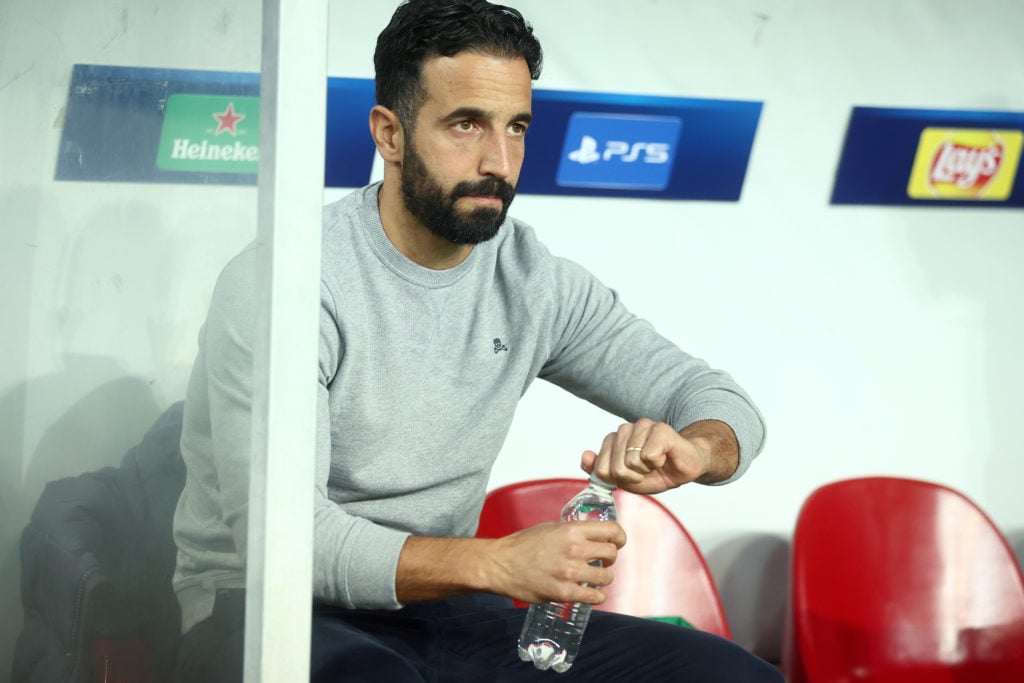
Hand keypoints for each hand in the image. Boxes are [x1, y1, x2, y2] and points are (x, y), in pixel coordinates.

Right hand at [484, 521, 625, 604]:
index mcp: (571, 530)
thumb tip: (592, 536)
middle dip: (610, 558)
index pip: (611, 530)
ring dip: (604, 578)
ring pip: (607, 577)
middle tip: (602, 562)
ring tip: (594, 578)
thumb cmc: (523, 545)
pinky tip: (592, 594)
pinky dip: (597, 596)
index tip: (618, 543)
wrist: (500, 564)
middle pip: (612, 553)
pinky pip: (595, 596)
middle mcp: (574, 549)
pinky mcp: (564, 593)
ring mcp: (570, 572)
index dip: (619, 537)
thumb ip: (573, 531)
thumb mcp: (550, 528)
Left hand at [581, 418, 735, 493]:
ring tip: (656, 463)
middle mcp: (624, 429)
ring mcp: (642, 426)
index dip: (619, 480)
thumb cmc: (656, 472)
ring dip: (646, 470)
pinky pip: (648, 456)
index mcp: (613, 440)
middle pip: (616, 468)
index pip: (600, 469)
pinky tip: (664, 457)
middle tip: (646, 470)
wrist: (685, 467)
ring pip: (632, 462)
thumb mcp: (624, 480)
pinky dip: (658, 463)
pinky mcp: (660, 428)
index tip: (632, 476)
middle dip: (633, 477)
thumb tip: (585, 456)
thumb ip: (600, 471)